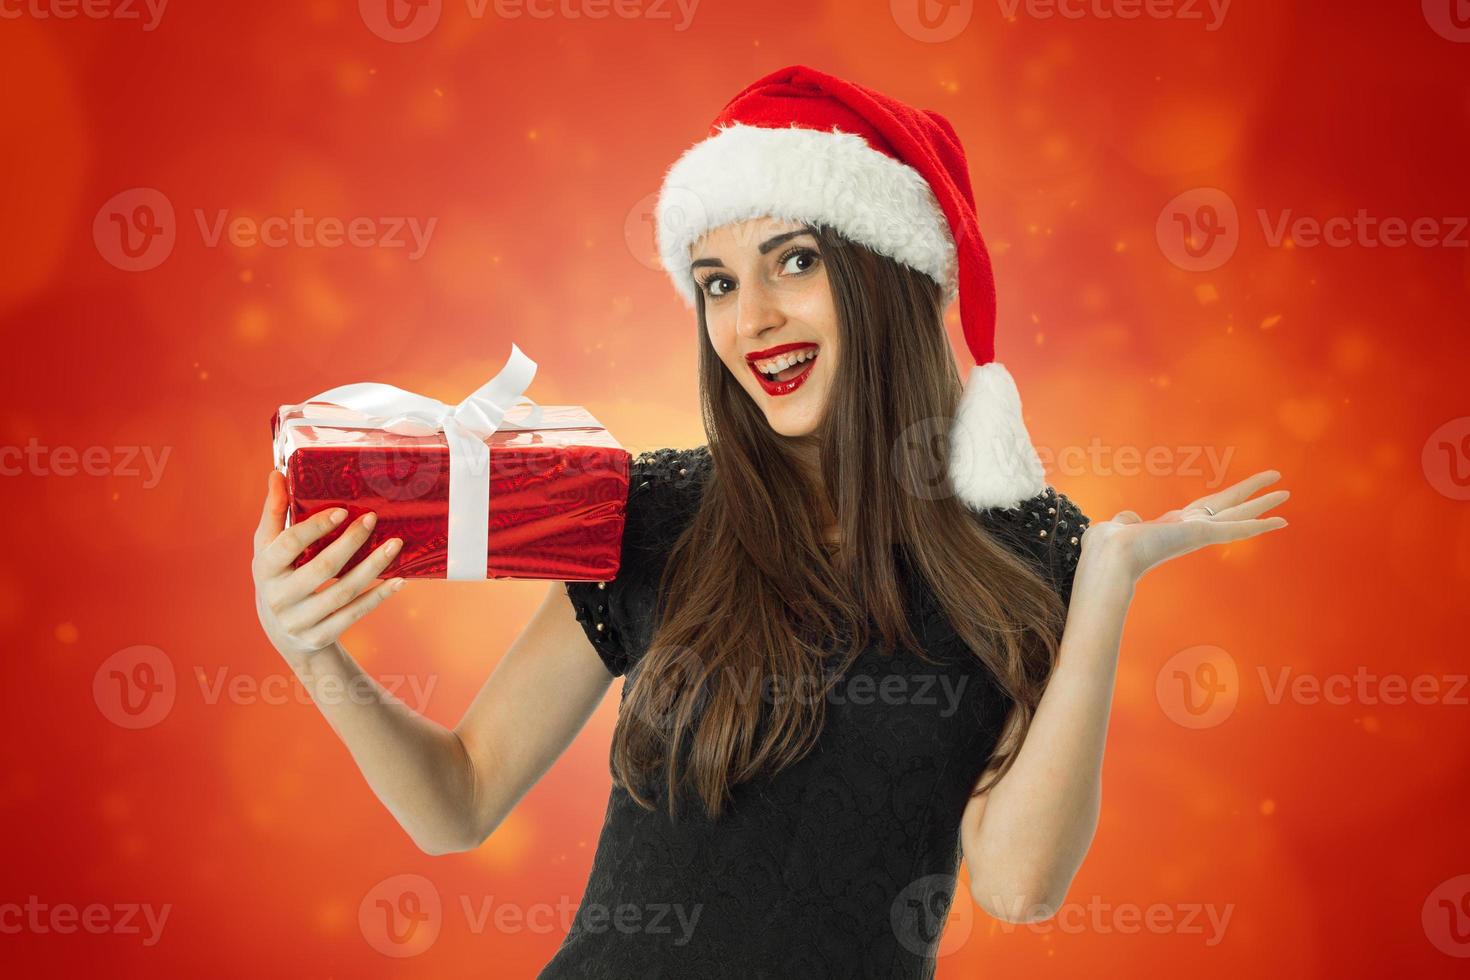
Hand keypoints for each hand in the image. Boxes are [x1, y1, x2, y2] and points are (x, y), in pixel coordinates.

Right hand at [251, 470, 405, 664]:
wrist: (283, 633)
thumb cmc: (279, 575)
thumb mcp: (268, 546)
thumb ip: (275, 511)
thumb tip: (277, 473)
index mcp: (264, 568)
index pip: (289, 545)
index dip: (315, 527)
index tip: (343, 510)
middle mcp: (279, 597)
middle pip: (322, 568)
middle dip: (351, 542)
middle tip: (374, 518)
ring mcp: (299, 620)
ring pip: (343, 592)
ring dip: (373, 567)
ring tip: (396, 544)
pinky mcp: (320, 636)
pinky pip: (354, 614)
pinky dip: (378, 596)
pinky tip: (399, 579)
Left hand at [1078, 469, 1289, 586]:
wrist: (1110, 558)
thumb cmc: (1108, 548)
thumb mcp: (1119, 527)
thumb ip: (1127, 521)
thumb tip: (1128, 519)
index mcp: (1174, 526)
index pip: (1205, 511)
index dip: (1223, 503)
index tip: (1238, 496)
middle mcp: (1191, 530)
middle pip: (1229, 507)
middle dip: (1253, 497)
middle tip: (1279, 488)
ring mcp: (1199, 533)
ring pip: (1239, 514)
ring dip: (1263, 504)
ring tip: (1286, 493)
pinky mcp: (1203, 534)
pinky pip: (1237, 527)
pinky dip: (1259, 524)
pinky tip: (1281, 520)